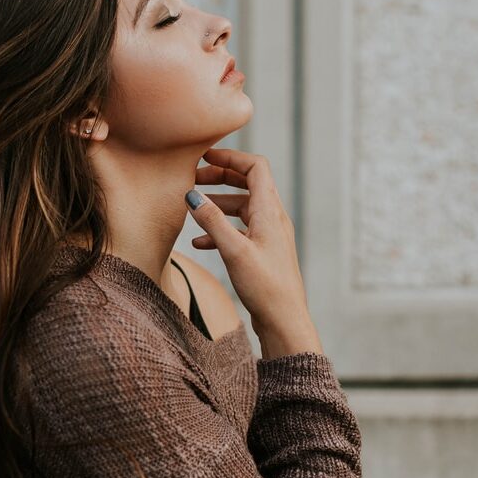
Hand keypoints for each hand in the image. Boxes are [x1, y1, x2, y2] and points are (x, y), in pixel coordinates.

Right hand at [185, 147, 319, 356]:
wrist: (284, 320)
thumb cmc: (264, 286)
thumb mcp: (234, 250)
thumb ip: (212, 221)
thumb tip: (192, 195)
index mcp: (270, 211)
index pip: (256, 167)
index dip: (231, 157)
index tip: (205, 156)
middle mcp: (273, 218)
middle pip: (248, 183)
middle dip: (220, 177)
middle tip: (193, 178)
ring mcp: (269, 235)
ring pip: (242, 207)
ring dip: (218, 203)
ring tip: (192, 208)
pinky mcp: (263, 251)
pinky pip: (240, 230)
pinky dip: (220, 228)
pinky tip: (200, 242)